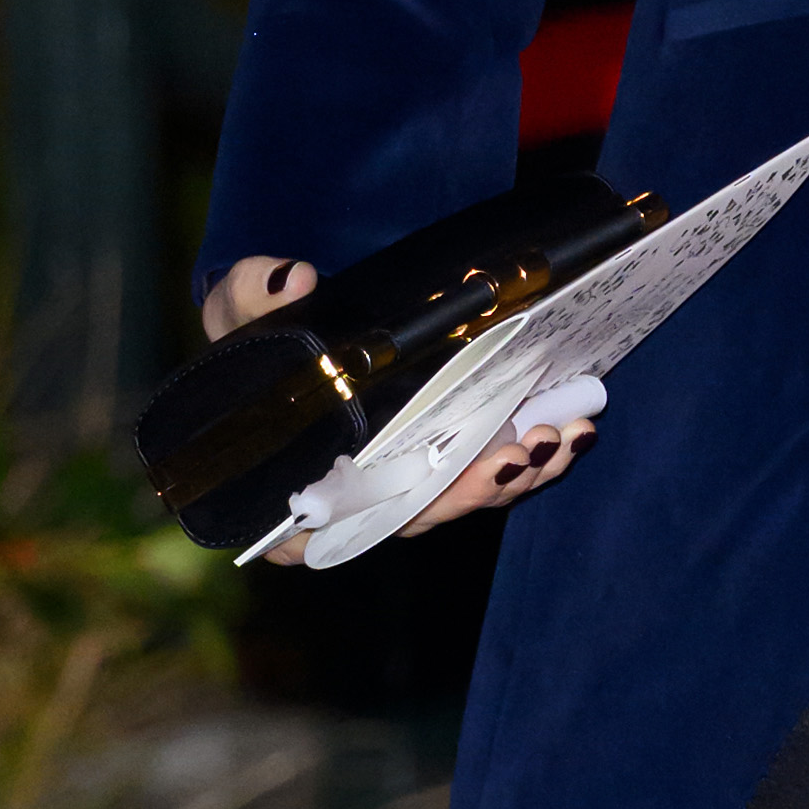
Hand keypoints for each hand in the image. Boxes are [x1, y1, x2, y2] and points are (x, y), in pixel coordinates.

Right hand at [197, 254, 594, 556]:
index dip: (361, 525)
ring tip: (562, 434)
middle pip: (411, 515)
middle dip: (473, 489)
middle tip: (523, 450)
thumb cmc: (252, 328)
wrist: (291, 320)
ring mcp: (399, 484)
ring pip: (461, 497)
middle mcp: (346, 498)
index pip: (313, 531)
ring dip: (517, 472)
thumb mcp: (240, 305)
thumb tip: (289, 277)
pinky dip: (530, 454)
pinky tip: (568, 427)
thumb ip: (253, 294)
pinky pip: (486, 470)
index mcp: (283, 483)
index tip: (408, 501)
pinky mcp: (441, 459)